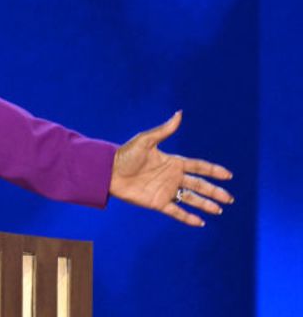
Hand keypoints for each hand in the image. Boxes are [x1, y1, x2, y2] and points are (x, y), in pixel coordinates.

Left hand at [109, 111, 232, 226]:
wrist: (108, 172)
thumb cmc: (125, 154)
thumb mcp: (146, 140)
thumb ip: (164, 130)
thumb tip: (179, 114)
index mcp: (172, 162)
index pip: (198, 166)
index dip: (213, 170)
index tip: (228, 175)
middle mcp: (172, 177)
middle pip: (199, 185)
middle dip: (214, 191)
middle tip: (230, 198)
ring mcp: (166, 190)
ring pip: (191, 199)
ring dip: (205, 204)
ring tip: (219, 209)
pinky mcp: (158, 202)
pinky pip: (176, 211)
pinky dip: (188, 218)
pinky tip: (201, 223)